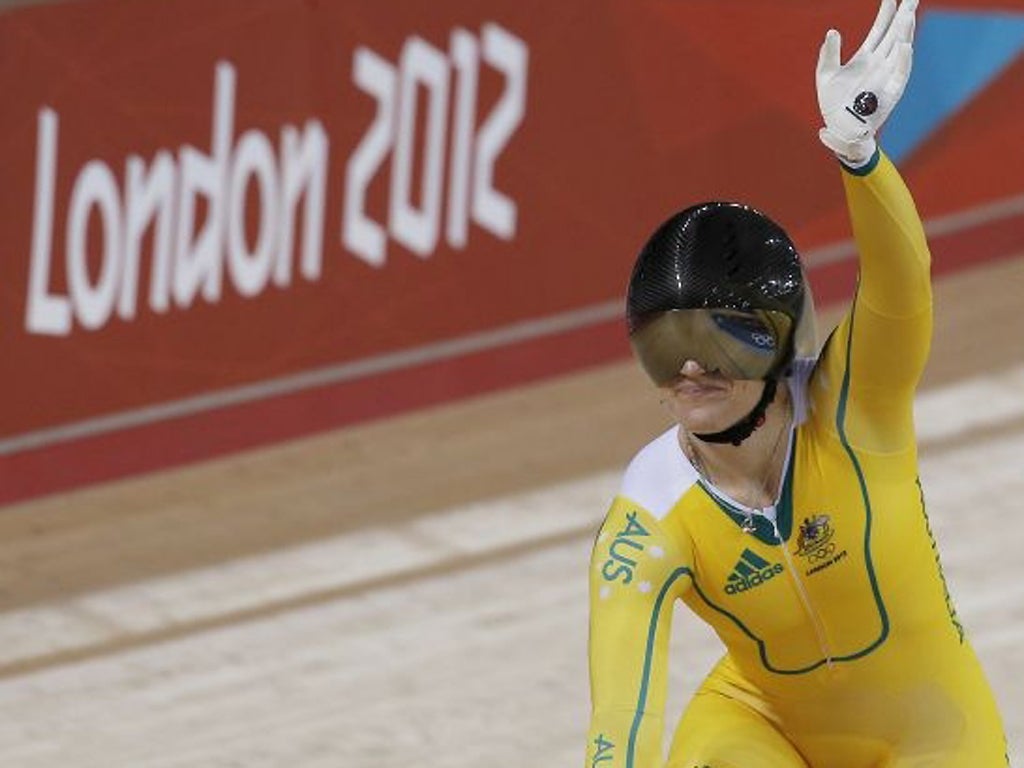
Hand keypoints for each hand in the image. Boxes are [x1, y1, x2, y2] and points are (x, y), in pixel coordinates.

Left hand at [816, 0, 917, 166]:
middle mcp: (879, 64)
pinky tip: (904, 45)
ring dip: (905, 32)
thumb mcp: (825, 76)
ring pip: (900, 49)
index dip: (885, 13)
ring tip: (908, 14)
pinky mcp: (891, 92)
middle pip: (894, 34)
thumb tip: (833, 31)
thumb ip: (828, 54)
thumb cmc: (833, 106)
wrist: (840, 131)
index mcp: (865, 58)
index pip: (879, 30)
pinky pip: (900, 73)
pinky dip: (903, 59)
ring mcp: (887, 76)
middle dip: (903, 15)